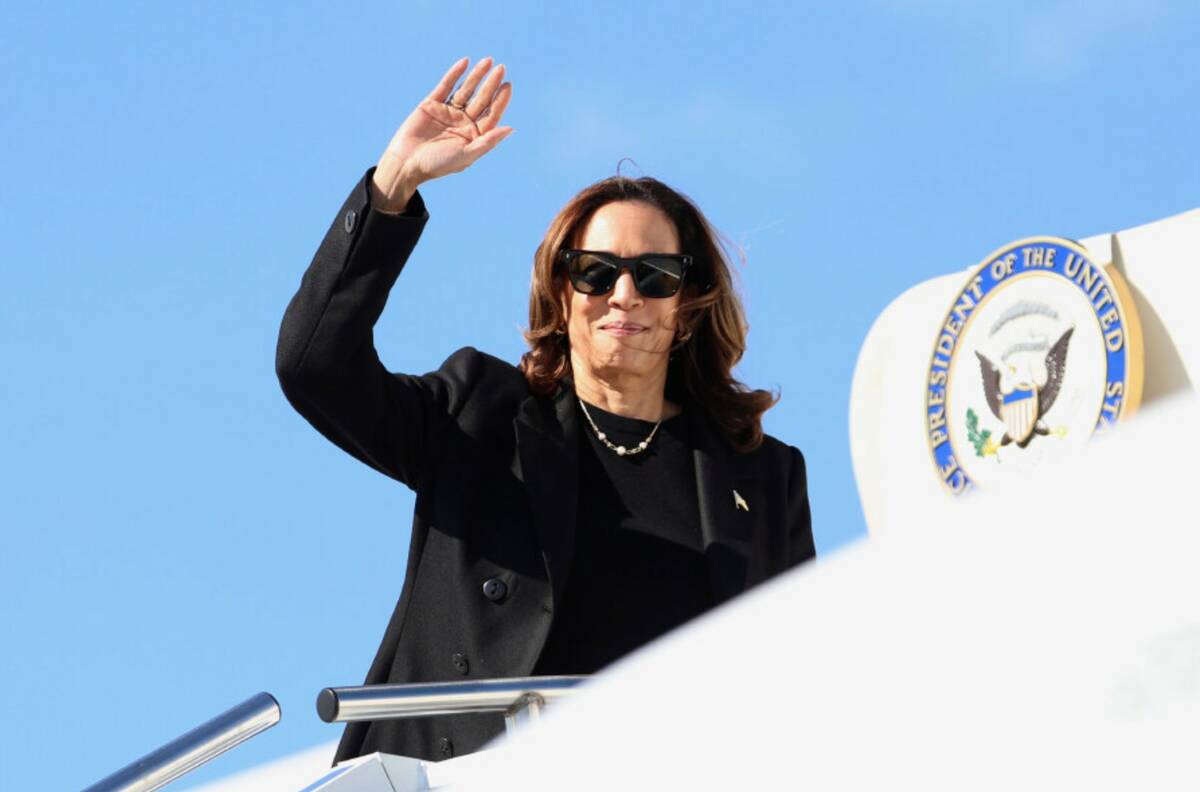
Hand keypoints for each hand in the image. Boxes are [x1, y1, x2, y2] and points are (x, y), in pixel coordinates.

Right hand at [371, 57, 513, 212]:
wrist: (406, 163)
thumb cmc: (438, 165)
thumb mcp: (466, 155)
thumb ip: (488, 141)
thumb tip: (510, 128)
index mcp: (474, 135)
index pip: (491, 114)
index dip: (500, 100)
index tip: (507, 85)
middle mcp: (463, 122)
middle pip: (481, 99)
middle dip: (491, 84)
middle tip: (501, 68)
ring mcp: (448, 112)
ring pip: (466, 90)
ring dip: (476, 76)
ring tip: (488, 61)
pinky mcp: (431, 104)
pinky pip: (446, 86)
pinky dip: (455, 74)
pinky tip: (465, 62)